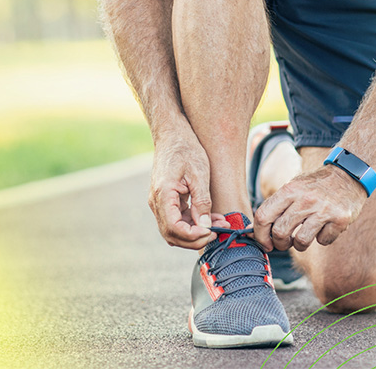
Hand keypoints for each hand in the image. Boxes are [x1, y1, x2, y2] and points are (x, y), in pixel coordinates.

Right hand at [147, 133, 219, 249]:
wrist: (172, 135)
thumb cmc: (186, 149)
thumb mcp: (199, 174)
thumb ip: (202, 202)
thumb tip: (205, 226)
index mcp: (163, 195)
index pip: (174, 228)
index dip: (193, 235)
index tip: (211, 232)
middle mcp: (156, 202)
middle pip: (172, 234)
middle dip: (195, 239)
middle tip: (217, 234)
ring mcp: (159, 202)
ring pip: (174, 230)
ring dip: (195, 233)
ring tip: (219, 225)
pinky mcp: (165, 201)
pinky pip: (177, 220)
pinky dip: (193, 223)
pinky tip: (211, 218)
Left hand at [253, 163, 367, 251]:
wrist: (349, 174)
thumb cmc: (315, 185)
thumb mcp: (294, 187)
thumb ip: (276, 207)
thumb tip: (254, 232)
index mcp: (290, 190)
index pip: (263, 216)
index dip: (259, 235)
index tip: (265, 243)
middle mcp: (305, 199)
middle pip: (280, 232)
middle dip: (279, 244)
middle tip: (284, 243)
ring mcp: (323, 209)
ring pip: (300, 242)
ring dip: (299, 245)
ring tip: (303, 238)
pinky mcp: (340, 219)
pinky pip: (323, 241)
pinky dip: (323, 238)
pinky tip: (325, 227)